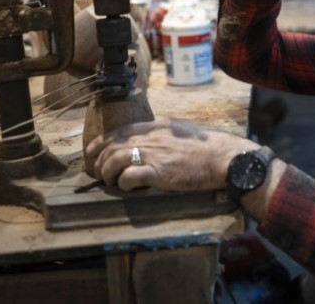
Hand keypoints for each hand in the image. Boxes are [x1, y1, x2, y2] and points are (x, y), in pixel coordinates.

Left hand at [85, 116, 259, 191]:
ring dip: (108, 174)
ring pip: (114, 160)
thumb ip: (165, 130)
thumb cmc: (208, 145)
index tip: (92, 151)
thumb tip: (155, 134)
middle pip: (113, 147)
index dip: (101, 141)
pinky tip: (128, 188)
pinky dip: (123, 184)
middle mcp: (150, 137)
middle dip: (101, 161)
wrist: (222, 157)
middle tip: (101, 173)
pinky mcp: (158, 172)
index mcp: (156, 126)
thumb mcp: (183, 129)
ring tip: (111, 182)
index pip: (120, 131)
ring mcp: (153, 154)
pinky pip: (128, 177)